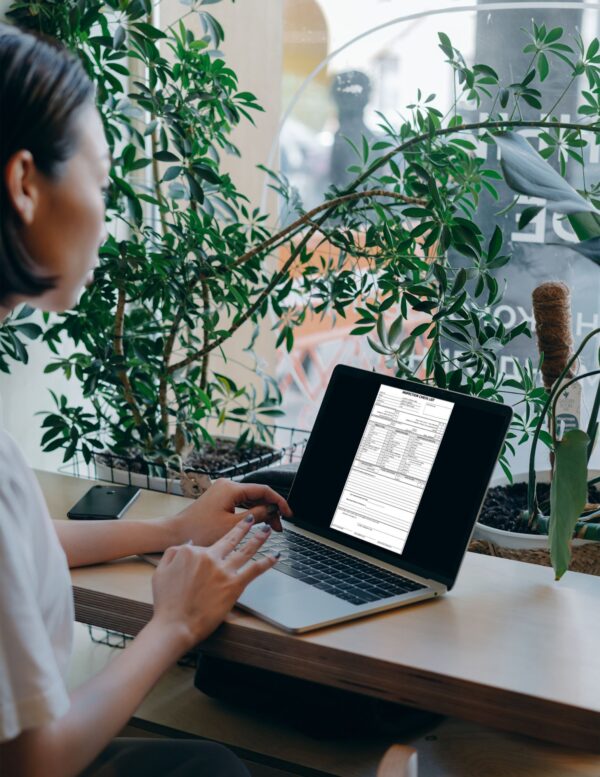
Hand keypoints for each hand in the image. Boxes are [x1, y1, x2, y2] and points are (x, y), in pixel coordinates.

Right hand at [151, 514, 277, 649]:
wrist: (175, 625)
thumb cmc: (167, 603)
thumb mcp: (160, 571)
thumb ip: (172, 553)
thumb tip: (188, 545)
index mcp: (191, 552)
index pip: (206, 545)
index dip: (210, 550)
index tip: (215, 550)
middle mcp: (210, 557)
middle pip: (230, 538)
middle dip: (243, 527)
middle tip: (252, 520)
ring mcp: (223, 570)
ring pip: (246, 550)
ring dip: (258, 538)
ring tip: (267, 530)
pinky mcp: (234, 585)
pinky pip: (254, 569)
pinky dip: (267, 561)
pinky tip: (275, 556)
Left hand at [166, 478, 291, 546]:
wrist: (175, 533)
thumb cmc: (199, 531)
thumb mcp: (232, 526)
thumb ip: (256, 516)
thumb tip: (272, 511)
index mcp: (231, 488)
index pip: (263, 490)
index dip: (278, 502)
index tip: (288, 513)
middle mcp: (227, 486)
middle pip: (257, 494)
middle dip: (271, 510)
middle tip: (279, 527)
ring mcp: (223, 492)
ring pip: (250, 500)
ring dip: (261, 513)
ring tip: (271, 528)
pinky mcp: (219, 500)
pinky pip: (241, 503)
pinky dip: (250, 513)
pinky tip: (257, 524)